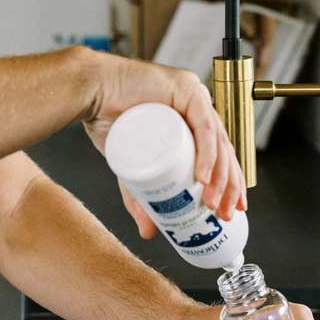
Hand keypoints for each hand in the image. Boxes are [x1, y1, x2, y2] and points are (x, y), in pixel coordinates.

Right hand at [81, 51, 246, 235]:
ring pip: (218, 140)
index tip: (230, 210)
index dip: (230, 183)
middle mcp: (198, 107)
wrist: (89, 91)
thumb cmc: (107, 119)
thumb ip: (139, 197)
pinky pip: (204, 125)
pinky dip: (208, 153)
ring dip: (220, 176)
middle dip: (230, 186)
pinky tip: (205, 176)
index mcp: (192, 121)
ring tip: (211, 202)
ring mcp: (194, 95)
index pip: (221, 154)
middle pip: (225, 149)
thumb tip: (148, 231)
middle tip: (225, 214)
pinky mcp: (186, 88)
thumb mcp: (131, 168)